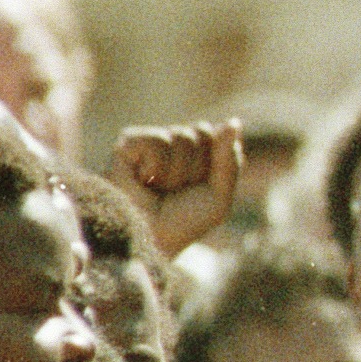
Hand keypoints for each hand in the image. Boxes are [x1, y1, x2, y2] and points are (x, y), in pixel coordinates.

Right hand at [113, 120, 243, 258]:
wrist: (147, 239)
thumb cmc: (182, 222)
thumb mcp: (219, 195)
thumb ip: (229, 159)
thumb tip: (233, 122)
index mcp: (195, 151)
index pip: (217, 134)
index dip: (215, 164)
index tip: (199, 188)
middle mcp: (172, 143)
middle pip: (202, 132)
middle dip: (197, 168)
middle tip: (177, 191)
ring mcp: (149, 142)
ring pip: (182, 138)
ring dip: (177, 173)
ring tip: (159, 189)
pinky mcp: (127, 144)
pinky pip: (158, 142)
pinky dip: (157, 168)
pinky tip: (143, 181)